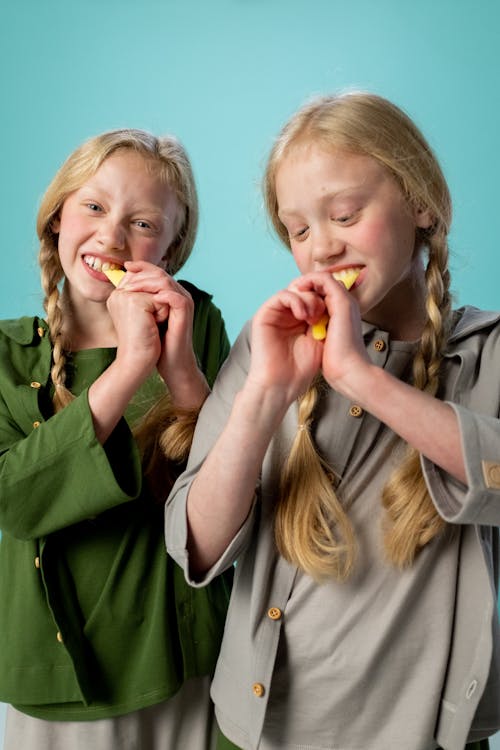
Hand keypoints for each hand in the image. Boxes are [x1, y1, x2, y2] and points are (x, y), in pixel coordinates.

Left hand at [118, 261, 208, 408]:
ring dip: (146, 283)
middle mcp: (179, 294)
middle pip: (160, 273)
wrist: (171, 362)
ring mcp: (184, 302)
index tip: (125, 267)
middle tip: (126, 277)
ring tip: (130, 288)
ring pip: (165, 281)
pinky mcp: (185, 312)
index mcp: (170, 293)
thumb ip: (138, 300)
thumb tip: (121, 286)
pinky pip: (173, 296)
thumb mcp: (144, 317)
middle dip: (141, 273)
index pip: (156, 271)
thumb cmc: (158, 342)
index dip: (141, 266)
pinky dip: (157, 295)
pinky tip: (143, 299)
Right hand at [247, 281, 325, 405]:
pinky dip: (295, 300)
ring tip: (313, 317)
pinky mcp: (265, 315)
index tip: (334, 307)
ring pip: (294, 290)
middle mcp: (288, 314)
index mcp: (301, 319)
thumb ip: (325, 316)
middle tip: (324, 312)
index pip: (314, 296)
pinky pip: (281, 296)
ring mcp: (276, 314)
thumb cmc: (301, 368)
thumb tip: (333, 295)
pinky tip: (303, 315)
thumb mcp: (321, 337)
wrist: (282, 385)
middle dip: (317, 295)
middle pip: (304, 290)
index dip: (325, 295)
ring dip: (308, 299)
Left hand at [289, 272, 371, 399]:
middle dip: (306, 285)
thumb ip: (318, 330)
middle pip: (325, 283)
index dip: (308, 294)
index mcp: (342, 315)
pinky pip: (324, 279)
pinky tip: (297, 290)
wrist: (348, 370)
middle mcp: (346, 305)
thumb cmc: (337, 362)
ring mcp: (345, 302)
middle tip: (291, 292)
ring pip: (324, 278)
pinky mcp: (342, 302)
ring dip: (306, 281)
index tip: (293, 302)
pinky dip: (309, 281)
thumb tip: (306, 330)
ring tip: (292, 290)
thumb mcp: (323, 341)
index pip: (325, 294)